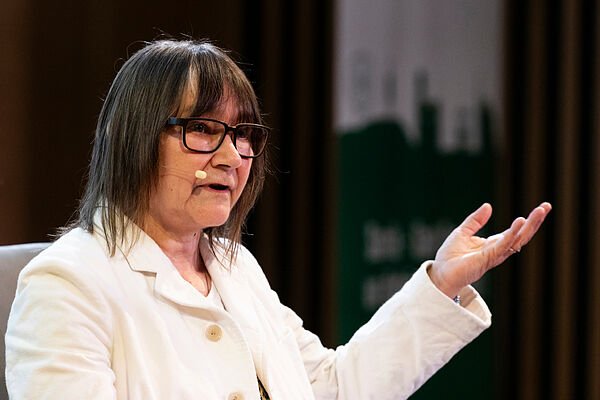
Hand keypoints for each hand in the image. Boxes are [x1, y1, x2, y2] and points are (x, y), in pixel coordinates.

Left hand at [428, 202, 551, 297]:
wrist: (440, 273)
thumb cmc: (450, 257)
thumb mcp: (462, 232)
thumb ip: (476, 220)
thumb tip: (488, 206)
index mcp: (493, 244)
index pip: (516, 231)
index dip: (528, 220)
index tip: (542, 207)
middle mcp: (498, 250)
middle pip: (522, 235)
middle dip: (535, 222)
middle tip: (546, 207)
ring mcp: (494, 255)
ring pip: (517, 240)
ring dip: (529, 226)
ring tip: (539, 211)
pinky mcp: (487, 259)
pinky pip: (503, 245)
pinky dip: (512, 234)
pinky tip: (520, 223)